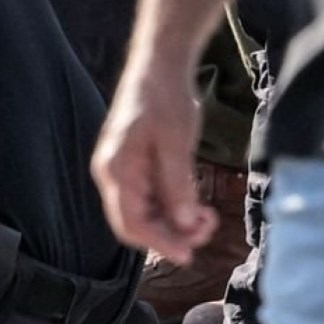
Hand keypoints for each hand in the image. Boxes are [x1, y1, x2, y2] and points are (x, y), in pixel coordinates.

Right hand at [92, 55, 214, 261]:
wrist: (159, 67)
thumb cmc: (164, 100)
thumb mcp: (175, 142)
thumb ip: (178, 185)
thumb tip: (186, 224)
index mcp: (116, 170)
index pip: (130, 223)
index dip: (159, 243)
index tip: (189, 255)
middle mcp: (114, 176)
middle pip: (137, 223)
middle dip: (172, 234)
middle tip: (208, 228)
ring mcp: (125, 172)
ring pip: (147, 214)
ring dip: (177, 223)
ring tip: (208, 216)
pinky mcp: (139, 168)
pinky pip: (154, 200)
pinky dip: (175, 208)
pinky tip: (198, 205)